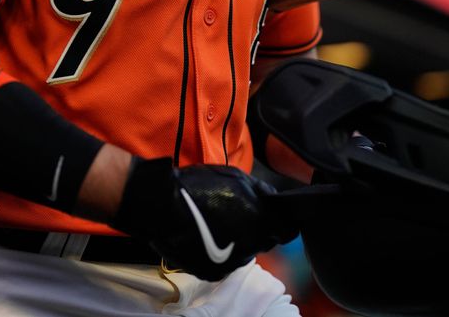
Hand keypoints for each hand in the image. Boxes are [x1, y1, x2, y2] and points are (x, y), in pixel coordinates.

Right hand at [110, 157, 296, 280]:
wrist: (162, 207)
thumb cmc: (199, 187)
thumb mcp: (235, 176)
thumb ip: (262, 190)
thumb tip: (275, 200)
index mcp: (261, 222)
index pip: (287, 231)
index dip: (281, 223)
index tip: (273, 218)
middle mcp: (250, 247)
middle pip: (264, 242)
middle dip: (256, 230)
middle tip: (234, 214)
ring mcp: (231, 263)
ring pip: (244, 252)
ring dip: (237, 241)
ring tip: (215, 223)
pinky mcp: (213, 272)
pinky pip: (224, 263)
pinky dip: (218, 252)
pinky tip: (204, 236)